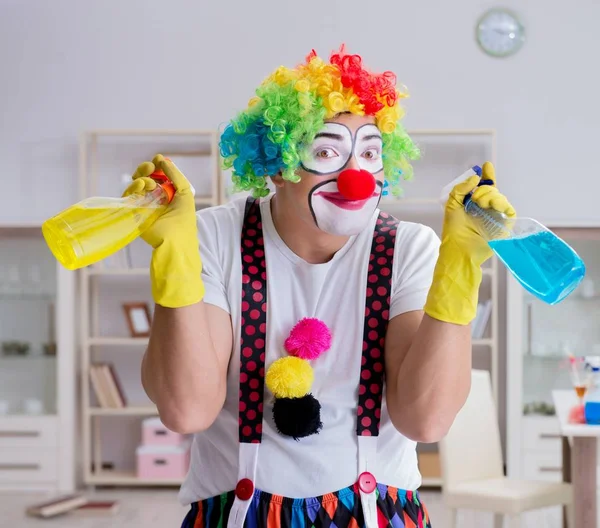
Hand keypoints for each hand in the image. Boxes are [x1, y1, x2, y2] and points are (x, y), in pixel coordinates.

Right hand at [123, 154, 203, 307]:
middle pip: (144, 177)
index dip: (156, 166)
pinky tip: (143, 186)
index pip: (158, 175)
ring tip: (151, 184)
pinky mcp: (133, 212)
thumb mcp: (185, 193)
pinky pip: (129, 195)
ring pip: (135, 184)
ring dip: (142, 178)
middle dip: (146, 169)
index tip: (158, 160)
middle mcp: (154, 199)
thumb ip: (176, 175)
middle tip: (151, 167)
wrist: (175, 242)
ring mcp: (143, 205)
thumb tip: (162, 159)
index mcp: (168, 194)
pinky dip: (134, 187)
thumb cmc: (184, 220)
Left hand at [441, 161, 515, 266]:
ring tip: (479, 203)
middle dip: (484, 189)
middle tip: (475, 198)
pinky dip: (502, 204)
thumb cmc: (453, 230)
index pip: (484, 187)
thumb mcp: (452, 205)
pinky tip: (493, 205)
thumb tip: (476, 178)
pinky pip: (509, 210)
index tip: (486, 166)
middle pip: (493, 190)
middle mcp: (487, 210)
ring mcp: (496, 217)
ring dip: (490, 196)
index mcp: (475, 205)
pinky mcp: (504, 225)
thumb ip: (461, 189)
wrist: (458, 248)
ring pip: (500, 198)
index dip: (487, 176)